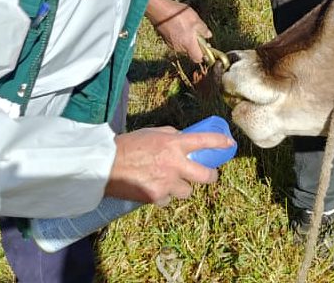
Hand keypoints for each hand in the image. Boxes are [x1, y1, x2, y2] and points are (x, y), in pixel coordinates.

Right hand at [106, 127, 234, 205]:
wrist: (104, 165)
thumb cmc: (128, 145)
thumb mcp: (153, 132)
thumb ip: (171, 136)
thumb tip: (184, 139)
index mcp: (174, 144)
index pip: (206, 141)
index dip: (221, 142)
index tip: (229, 144)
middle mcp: (175, 164)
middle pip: (207, 176)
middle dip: (211, 176)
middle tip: (209, 175)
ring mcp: (166, 183)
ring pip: (187, 192)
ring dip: (182, 188)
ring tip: (170, 182)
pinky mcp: (156, 197)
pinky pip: (167, 200)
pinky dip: (163, 196)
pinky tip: (154, 189)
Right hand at [146, 0, 211, 63]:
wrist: (160, 10)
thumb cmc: (179, 15)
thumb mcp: (196, 19)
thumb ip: (203, 29)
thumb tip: (208, 36)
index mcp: (188, 44)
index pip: (197, 58)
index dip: (203, 55)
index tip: (206, 46)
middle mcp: (179, 48)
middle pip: (190, 52)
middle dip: (195, 45)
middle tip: (197, 33)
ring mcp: (171, 44)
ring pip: (183, 46)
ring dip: (187, 40)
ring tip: (188, 27)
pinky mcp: (165, 40)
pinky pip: (176, 42)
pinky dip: (180, 37)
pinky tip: (180, 26)